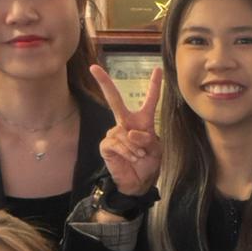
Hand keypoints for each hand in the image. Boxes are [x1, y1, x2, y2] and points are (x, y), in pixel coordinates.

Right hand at [90, 63, 162, 195]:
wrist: (138, 182)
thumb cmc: (148, 164)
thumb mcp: (156, 150)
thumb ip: (147, 139)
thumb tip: (130, 132)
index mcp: (142, 122)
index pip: (150, 101)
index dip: (154, 86)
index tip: (158, 69)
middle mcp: (126, 123)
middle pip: (114, 99)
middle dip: (104, 83)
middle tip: (94, 68)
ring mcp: (114, 133)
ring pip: (123, 132)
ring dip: (135, 147)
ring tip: (140, 156)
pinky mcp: (106, 144)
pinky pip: (116, 142)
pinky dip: (127, 151)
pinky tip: (132, 158)